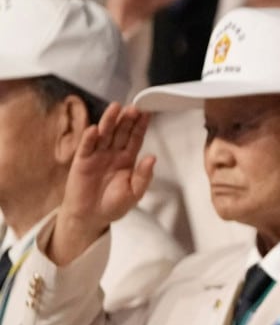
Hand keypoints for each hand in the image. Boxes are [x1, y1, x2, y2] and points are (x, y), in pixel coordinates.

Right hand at [51, 104, 154, 265]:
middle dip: (127, 119)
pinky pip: (86, 147)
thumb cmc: (113, 205)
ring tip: (116, 108)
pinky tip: (94, 129)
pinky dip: (89, 138)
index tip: (147, 113)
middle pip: (121, 132)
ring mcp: (97, 155)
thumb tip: (152, 158)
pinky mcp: (82, 162)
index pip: (135, 138)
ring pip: (104, 134)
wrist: (90, 218)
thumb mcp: (134, 193)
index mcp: (127, 159)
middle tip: (134, 107)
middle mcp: (113, 153)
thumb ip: (143, 176)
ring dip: (109, 121)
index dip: (141, 125)